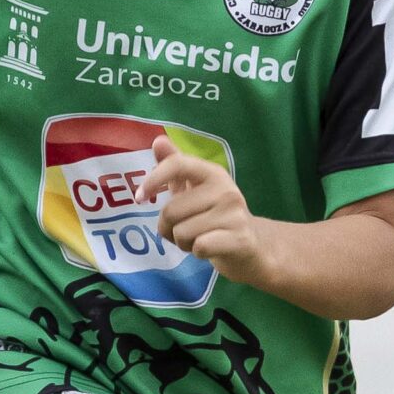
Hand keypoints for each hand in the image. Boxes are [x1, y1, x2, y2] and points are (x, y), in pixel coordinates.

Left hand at [143, 134, 272, 285]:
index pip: (178, 164)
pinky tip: (210, 248)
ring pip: (182, 233)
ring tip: (199, 239)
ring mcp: (234, 215)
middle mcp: (226, 190)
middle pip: (171, 211)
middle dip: (168, 228)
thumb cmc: (216, 216)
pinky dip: (197, 253)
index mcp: (213, 173)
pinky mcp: (239, 239)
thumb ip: (176, 165)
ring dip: (183, 243)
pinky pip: (199, 247)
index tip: (139, 197)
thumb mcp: (195, 189)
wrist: (254, 246)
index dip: (154, 179)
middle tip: (185, 230)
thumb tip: (158, 140)